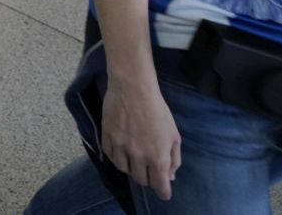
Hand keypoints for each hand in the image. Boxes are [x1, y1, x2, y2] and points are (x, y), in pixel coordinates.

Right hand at [101, 81, 181, 200]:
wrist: (133, 89)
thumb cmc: (158, 110)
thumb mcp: (174, 135)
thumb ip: (174, 158)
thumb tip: (170, 176)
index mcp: (157, 157)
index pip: (160, 186)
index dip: (163, 192)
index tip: (163, 191)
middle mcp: (138, 156)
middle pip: (141, 180)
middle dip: (148, 177)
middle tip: (149, 168)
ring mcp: (120, 147)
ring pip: (124, 170)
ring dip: (131, 167)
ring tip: (135, 158)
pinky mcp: (107, 138)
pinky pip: (110, 156)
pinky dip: (117, 157)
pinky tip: (122, 150)